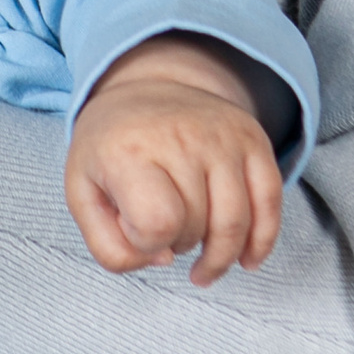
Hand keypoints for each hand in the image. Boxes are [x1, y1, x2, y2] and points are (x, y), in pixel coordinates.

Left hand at [65, 35, 282, 285]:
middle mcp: (179, 136)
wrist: (143, 89)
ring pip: (236, 223)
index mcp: (127, 150)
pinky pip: (271, 202)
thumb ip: (109, 246)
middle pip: (196, 226)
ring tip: (203, 265)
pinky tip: (246, 259)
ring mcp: (221, 135)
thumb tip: (163, 259)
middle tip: (165, 234)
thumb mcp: (82, 195)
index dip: (147, 243)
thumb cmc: (111, 151)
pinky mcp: (252, 137)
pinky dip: (262, 241)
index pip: (157, 222)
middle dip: (180, 245)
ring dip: (220, 256)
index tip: (136, 230)